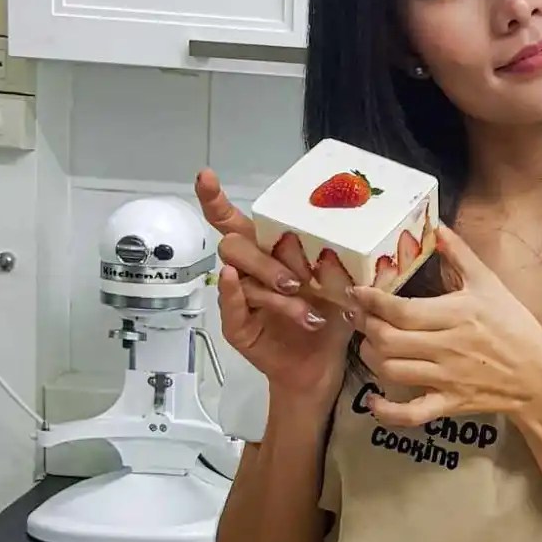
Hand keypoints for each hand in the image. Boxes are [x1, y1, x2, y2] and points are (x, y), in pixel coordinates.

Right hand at [195, 168, 354, 413]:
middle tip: (298, 281)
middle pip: (235, 246)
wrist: (323, 365)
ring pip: (241, 278)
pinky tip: (237, 283)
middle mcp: (248, 271)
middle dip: (266, 260)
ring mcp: (238, 298)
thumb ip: (328, 259)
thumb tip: (333, 236)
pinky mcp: (237, 326)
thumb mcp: (336, 283)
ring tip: (308, 312)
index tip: (205, 176)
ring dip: (274, 291)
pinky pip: (230, 306)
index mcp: (268, 253)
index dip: (215, 199)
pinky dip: (233, 293)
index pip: (233, 221)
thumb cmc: (329, 317)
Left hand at [351, 224, 541, 428]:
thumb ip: (460, 254)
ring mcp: (446, 378)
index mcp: (457, 315)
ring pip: (391, 371)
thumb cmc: (515, 327)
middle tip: (358, 316)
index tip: (356, 292)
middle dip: (365, 326)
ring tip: (368, 343)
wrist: (539, 376)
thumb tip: (437, 226)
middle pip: (388, 340)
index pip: (401, 310)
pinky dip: (385, 411)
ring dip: (370, 357)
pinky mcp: (448, 403)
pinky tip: (373, 399)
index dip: (372, 301)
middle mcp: (447, 347)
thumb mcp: (490, 284)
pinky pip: (410, 414)